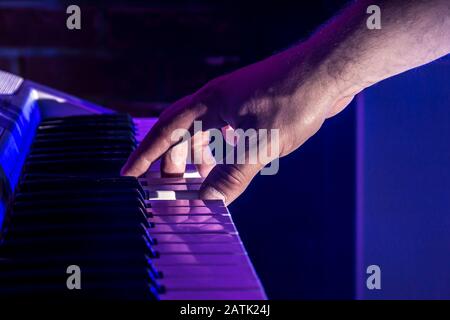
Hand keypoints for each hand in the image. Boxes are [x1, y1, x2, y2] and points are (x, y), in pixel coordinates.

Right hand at [121, 44, 357, 203]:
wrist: (330, 71)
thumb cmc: (295, 98)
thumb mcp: (261, 143)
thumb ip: (232, 175)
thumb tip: (209, 203)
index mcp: (209, 103)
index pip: (165, 130)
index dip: (144, 155)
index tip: (127, 175)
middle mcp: (218, 101)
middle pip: (183, 135)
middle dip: (175, 164)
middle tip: (171, 190)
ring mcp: (237, 104)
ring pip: (206, 135)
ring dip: (200, 159)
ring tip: (200, 183)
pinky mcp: (255, 109)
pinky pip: (227, 135)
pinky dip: (222, 152)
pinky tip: (229, 164)